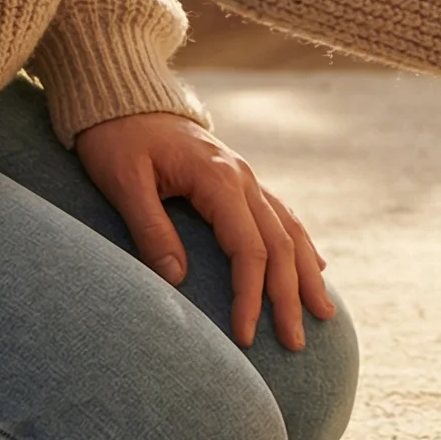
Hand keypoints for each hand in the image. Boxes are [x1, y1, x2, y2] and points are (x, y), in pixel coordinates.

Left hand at [75, 111, 333, 350]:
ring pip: (290, 231)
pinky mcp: (240, 180)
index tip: (245, 336)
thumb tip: (176, 281)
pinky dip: (302, 245)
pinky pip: (282, 217)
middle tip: (295, 343)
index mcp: (219, 180)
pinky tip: (315, 266)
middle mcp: (244, 178)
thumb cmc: (117, 138)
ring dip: (306, 274)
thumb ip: (151, 228)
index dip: (250, 295)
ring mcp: (247, 178)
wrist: (124, 96)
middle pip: (279, 246)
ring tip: (323, 312)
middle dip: (289, 297)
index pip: (248, 248)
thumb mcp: (124, 182)